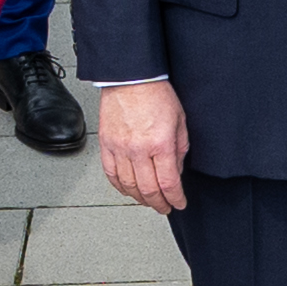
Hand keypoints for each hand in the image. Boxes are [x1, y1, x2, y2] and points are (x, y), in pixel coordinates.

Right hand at [101, 81, 190, 212]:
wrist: (131, 77)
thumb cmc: (156, 93)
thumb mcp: (180, 121)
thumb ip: (179, 148)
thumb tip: (176, 170)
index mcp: (160, 143)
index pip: (169, 183)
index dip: (175, 198)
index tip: (179, 203)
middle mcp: (138, 149)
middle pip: (148, 190)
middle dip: (159, 204)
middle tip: (165, 207)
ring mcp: (120, 148)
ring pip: (128, 186)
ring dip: (140, 199)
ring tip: (148, 201)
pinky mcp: (106, 144)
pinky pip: (111, 174)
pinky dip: (119, 186)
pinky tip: (128, 189)